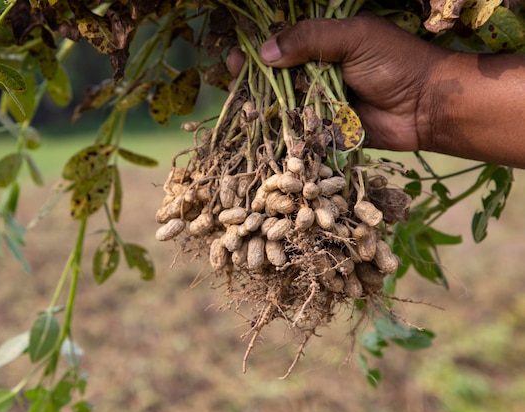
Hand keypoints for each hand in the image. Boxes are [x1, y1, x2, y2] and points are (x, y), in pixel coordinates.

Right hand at [227, 13, 445, 152]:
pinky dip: (280, 125)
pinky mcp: (325, 126)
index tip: (239, 50)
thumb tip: (265, 51)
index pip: (285, 38)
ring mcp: (321, 98)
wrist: (426, 107)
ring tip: (240, 98)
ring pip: (284, 98)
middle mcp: (320, 68)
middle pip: (278, 69)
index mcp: (327, 41)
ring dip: (262, 99)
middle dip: (254, 72)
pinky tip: (257, 124)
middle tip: (232, 72)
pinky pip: (297, 125)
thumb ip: (310, 39)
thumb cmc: (395, 63)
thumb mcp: (354, 37)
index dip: (260, 43)